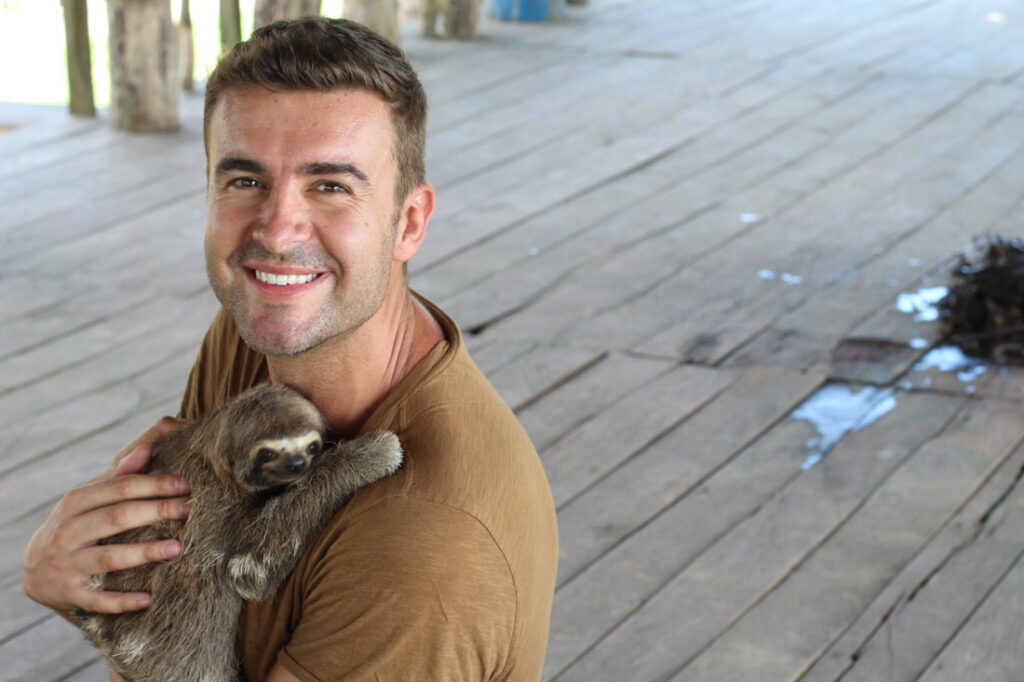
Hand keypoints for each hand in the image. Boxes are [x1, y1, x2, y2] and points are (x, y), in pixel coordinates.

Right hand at [22, 417, 190, 615]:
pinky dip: (122, 601)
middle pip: (118, 517)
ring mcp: (68, 564)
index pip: (121, 488)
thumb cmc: (77, 525)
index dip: (155, 484)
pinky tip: (148, 599)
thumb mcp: (89, 498)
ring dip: (145, 552)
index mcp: (76, 502)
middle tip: (189, 509)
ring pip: (111, 557)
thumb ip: (118, 476)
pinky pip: (99, 599)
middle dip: (156, 511)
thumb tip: (147, 449)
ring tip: (177, 548)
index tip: (186, 485)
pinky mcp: (71, 594)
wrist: (36, 570)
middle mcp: (69, 531)